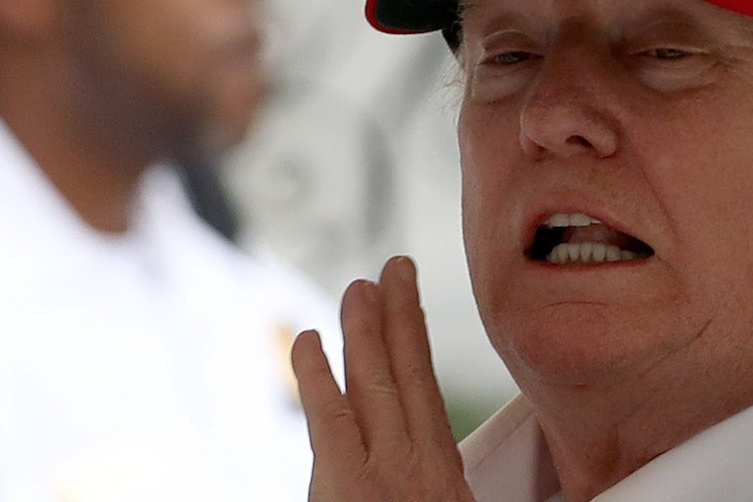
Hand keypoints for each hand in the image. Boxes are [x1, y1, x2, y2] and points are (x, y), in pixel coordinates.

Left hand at [291, 256, 476, 501]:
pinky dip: (314, 372)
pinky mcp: (348, 484)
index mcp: (444, 477)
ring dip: (367, 326)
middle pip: (410, 372)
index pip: (428, 394)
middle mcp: (421, 464)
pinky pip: (327, 414)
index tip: (412, 308)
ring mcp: (387, 469)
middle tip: (395, 271)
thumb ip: (424, 484)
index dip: (417, 344)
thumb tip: (410, 461)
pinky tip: (308, 339)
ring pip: (375, 380)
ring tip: (361, 287)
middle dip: (402, 313)